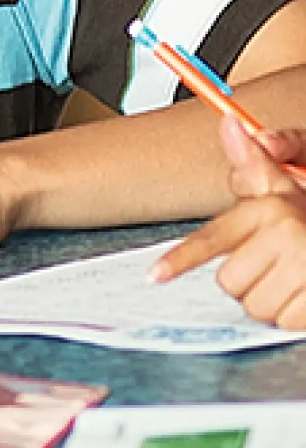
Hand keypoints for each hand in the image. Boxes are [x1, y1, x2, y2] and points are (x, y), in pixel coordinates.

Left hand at [152, 116, 305, 327]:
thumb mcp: (283, 187)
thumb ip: (253, 164)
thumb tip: (230, 124)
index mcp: (269, 208)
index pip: (214, 237)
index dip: (182, 258)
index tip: (156, 275)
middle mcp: (286, 235)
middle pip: (229, 281)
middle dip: (247, 279)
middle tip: (270, 264)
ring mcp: (304, 269)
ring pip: (254, 306)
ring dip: (270, 300)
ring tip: (289, 278)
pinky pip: (280, 323)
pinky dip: (290, 316)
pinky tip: (302, 295)